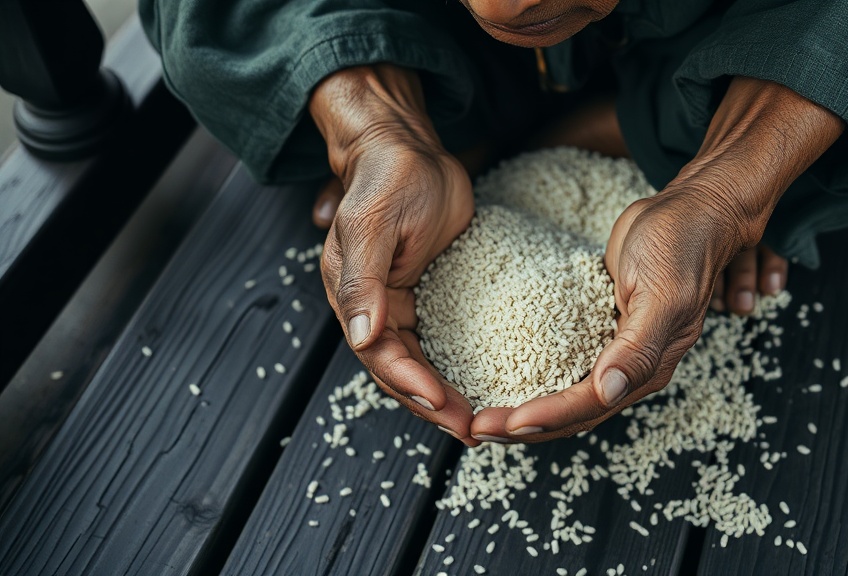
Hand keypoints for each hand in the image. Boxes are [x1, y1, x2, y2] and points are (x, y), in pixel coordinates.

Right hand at [310, 64, 479, 445]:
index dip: (409, 382)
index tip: (443, 403)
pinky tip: (478, 384)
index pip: (378, 353)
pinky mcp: (427, 295)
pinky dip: (454, 367)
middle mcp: (372, 306)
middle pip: (399, 370)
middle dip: (430, 403)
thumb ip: (363, 279)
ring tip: (475, 423)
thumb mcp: (373, 222)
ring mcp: (399, 303)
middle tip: (469, 430)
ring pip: (419, 363)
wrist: (409, 147)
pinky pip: (438, 341)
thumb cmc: (389, 175)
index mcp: (352, 293)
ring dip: (443, 394)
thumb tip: (359, 334)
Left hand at [471, 76, 843, 441]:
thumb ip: (639, 347)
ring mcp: (614, 353)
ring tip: (482, 416)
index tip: (501, 423)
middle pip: (572, 414)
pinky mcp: (599, 333)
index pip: (587, 406)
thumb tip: (610, 391)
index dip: (543, 418)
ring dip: (525, 410)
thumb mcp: (663, 295)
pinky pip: (564, 367)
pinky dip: (534, 380)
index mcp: (647, 368)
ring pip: (565, 397)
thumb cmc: (681, 246)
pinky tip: (505, 378)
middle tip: (476, 429)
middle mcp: (630, 370)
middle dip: (523, 427)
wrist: (692, 213)